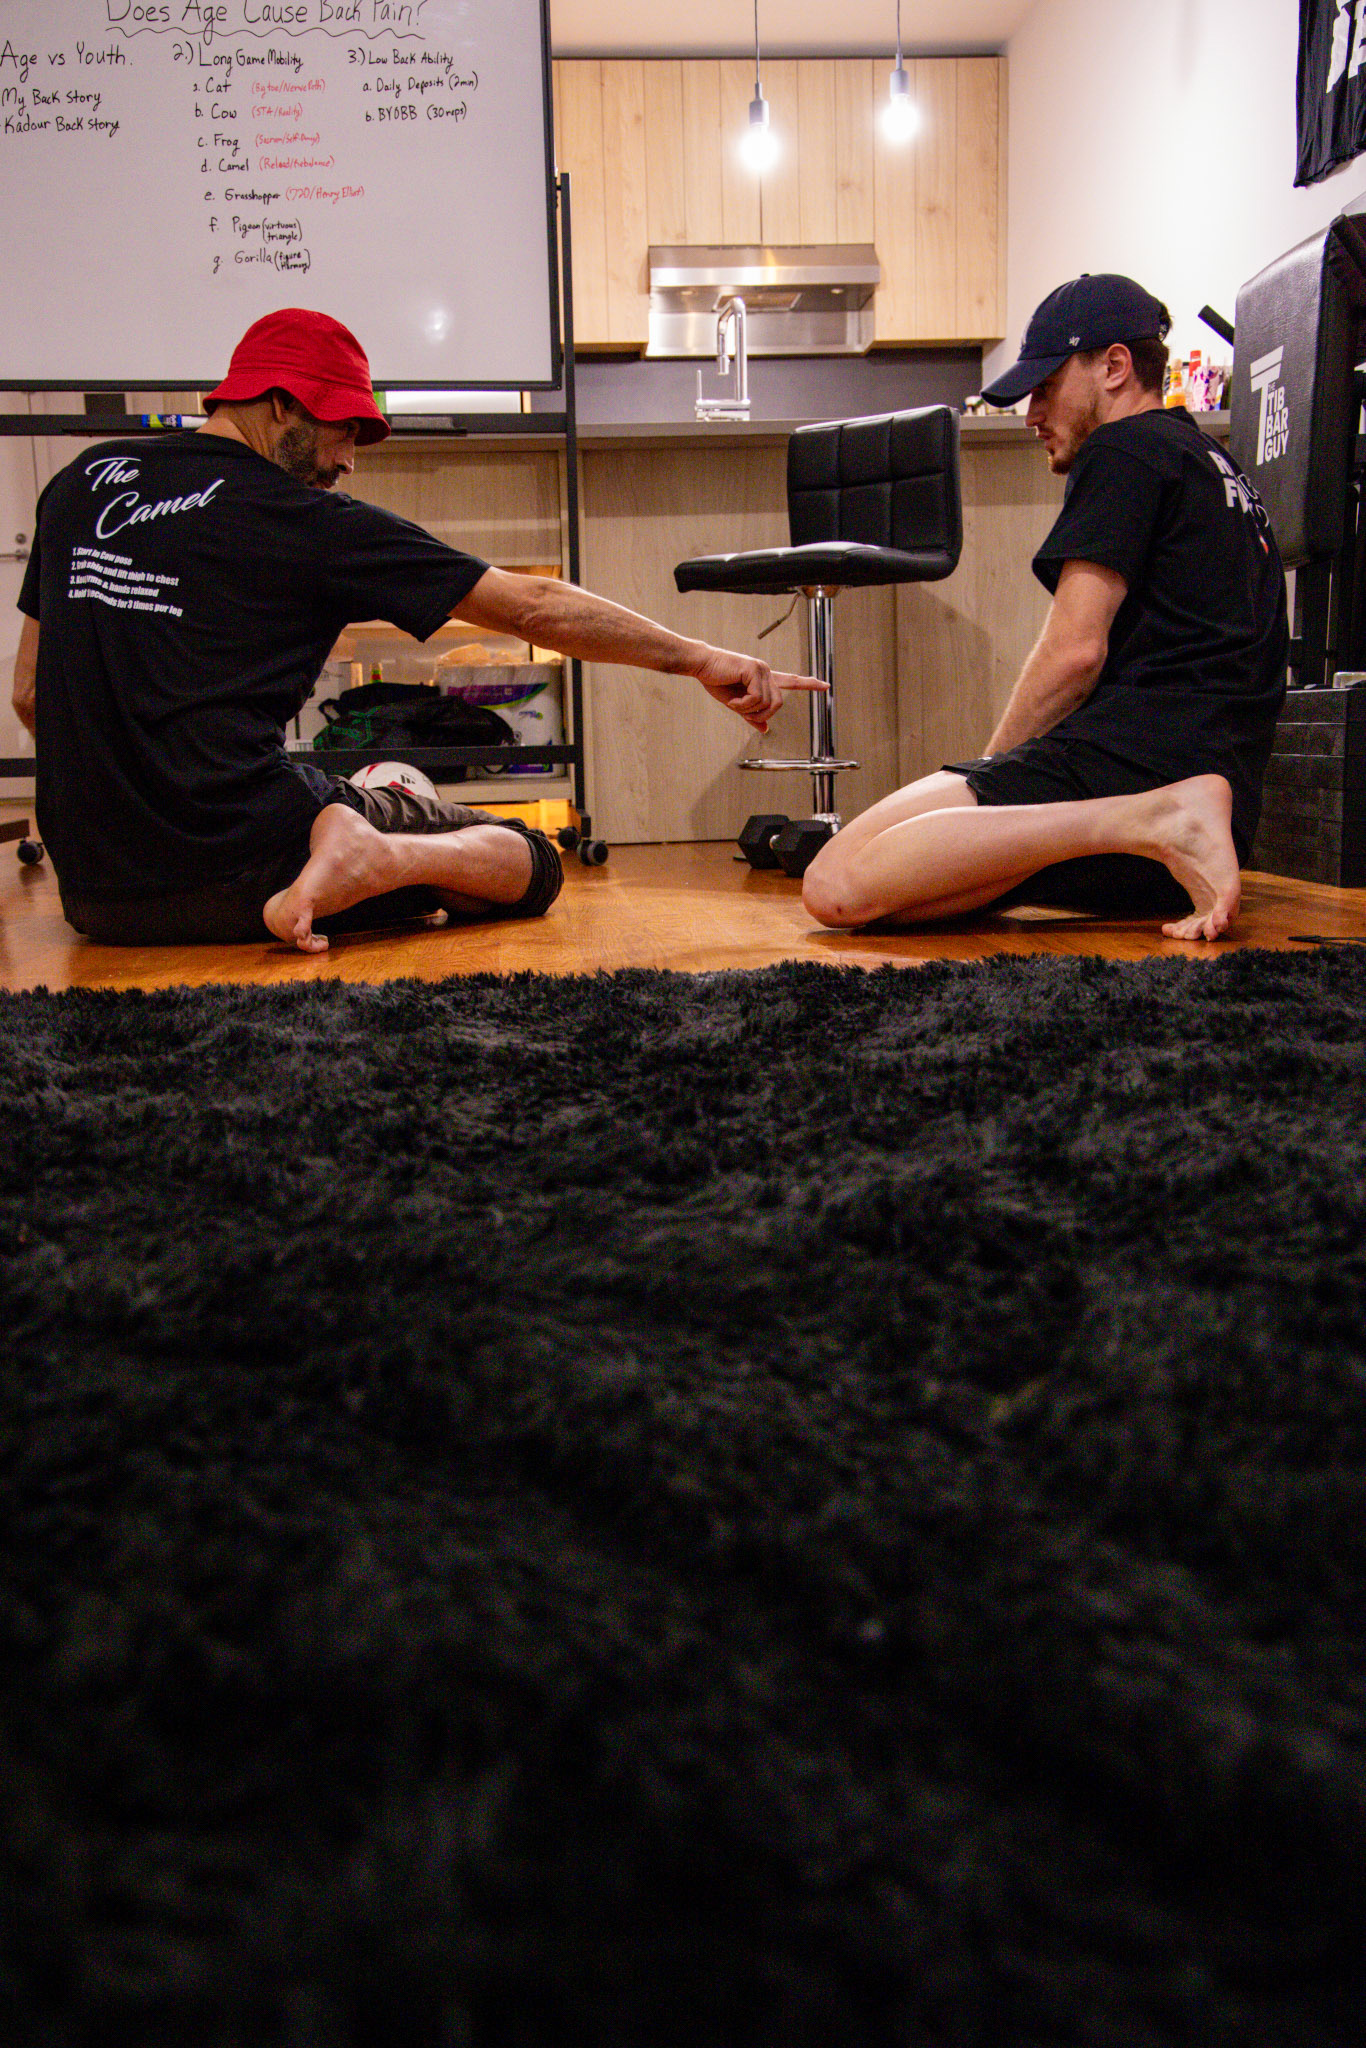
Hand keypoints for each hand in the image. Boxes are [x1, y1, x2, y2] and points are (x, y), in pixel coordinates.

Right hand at [692, 645, 827, 731]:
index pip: (791, 681)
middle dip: (762, 714)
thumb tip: (765, 727)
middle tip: (744, 714)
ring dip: (749, 710)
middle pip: (778, 702)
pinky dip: (744, 705)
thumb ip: (751, 714)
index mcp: (763, 679)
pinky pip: (757, 697)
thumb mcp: (736, 704)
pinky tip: (733, 700)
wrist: (701, 665)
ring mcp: (761, 669)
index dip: (808, 684)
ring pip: (767, 702)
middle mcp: (766, 672)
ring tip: (734, 704)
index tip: (825, 685)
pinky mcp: (753, 669)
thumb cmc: (716, 680)